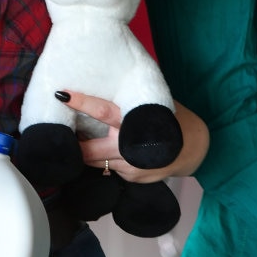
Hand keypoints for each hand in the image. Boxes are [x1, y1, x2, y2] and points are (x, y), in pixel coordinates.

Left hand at [58, 92, 208, 182]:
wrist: (195, 149)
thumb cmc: (171, 119)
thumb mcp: (154, 103)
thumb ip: (131, 98)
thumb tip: (104, 79)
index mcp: (134, 120)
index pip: (102, 111)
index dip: (82, 103)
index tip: (62, 95)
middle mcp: (131, 146)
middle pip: (90, 150)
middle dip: (74, 146)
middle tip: (63, 134)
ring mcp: (132, 166)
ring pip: (96, 163)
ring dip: (87, 153)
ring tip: (84, 140)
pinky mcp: (133, 178)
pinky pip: (109, 170)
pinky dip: (104, 161)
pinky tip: (109, 152)